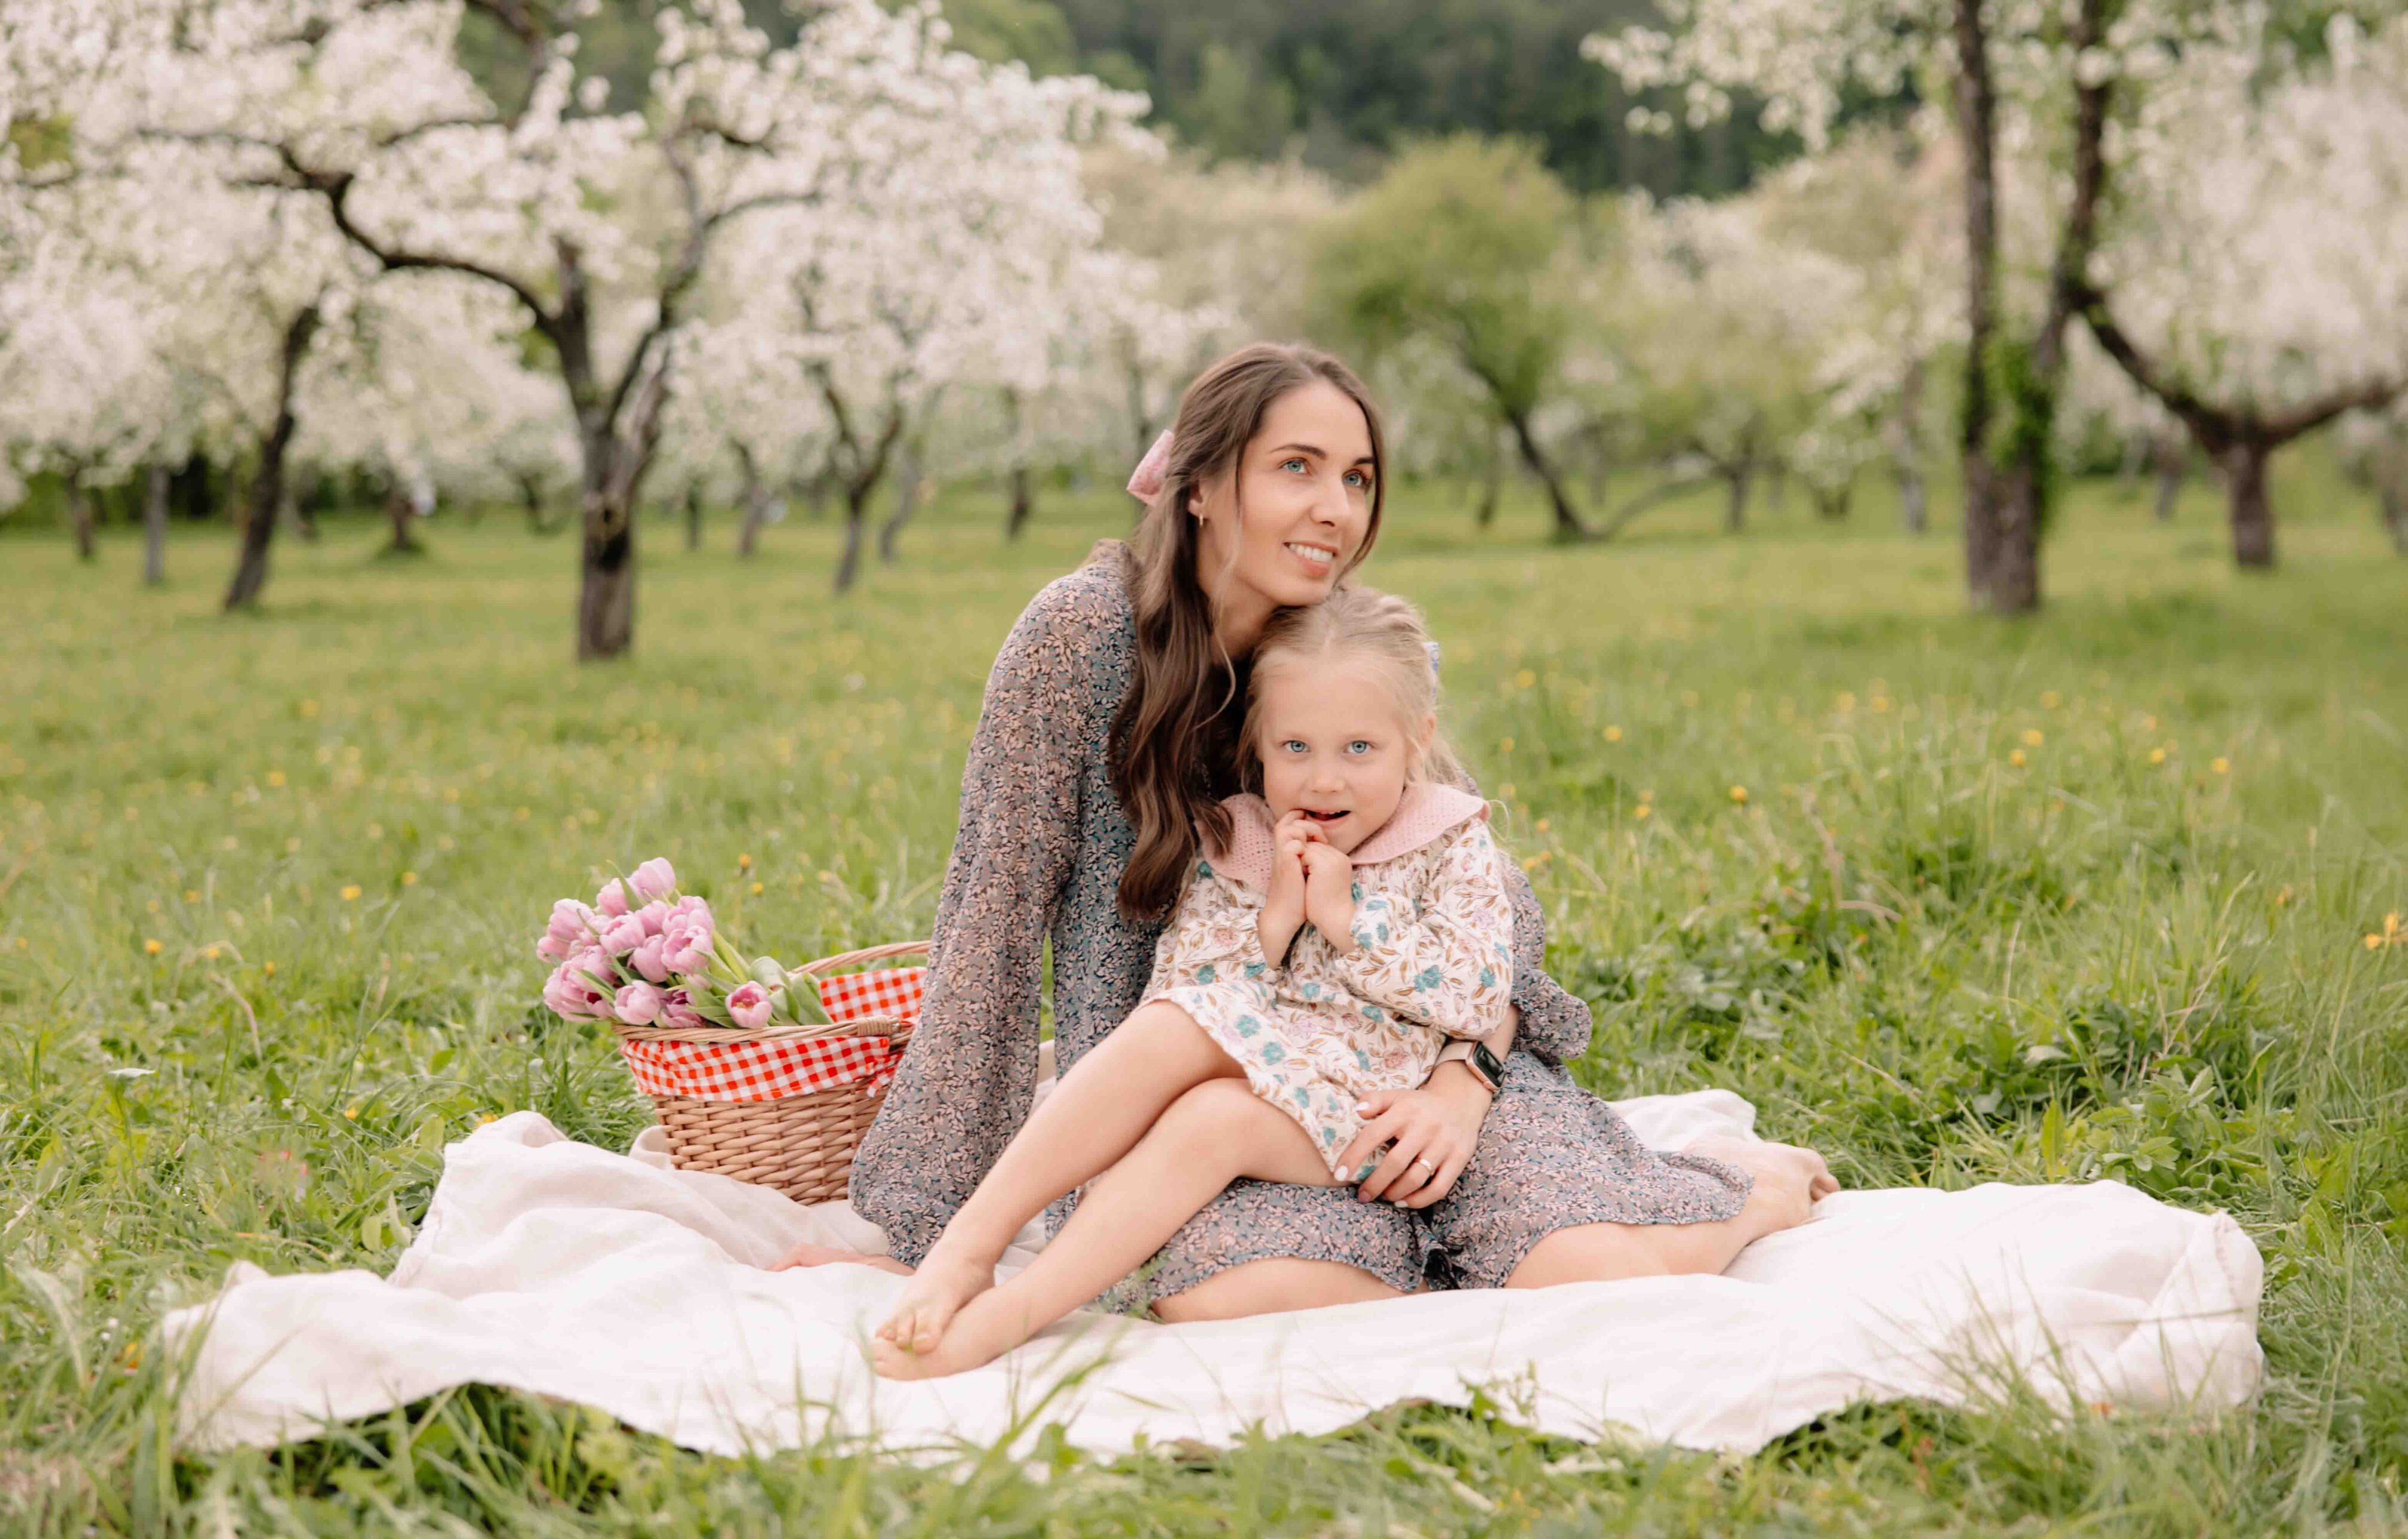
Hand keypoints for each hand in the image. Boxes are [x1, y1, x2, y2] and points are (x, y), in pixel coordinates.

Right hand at [1258, 812, 1317, 961]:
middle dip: (1303, 821)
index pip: (1288, 823)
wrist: (1285, 915)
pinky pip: (1293, 845)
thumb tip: (1322, 849)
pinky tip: (1315, 858)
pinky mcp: (1285, 866)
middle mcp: (1281, 852)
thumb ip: (1308, 858)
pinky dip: (1305, 847)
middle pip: (1284, 821)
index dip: (1300, 820)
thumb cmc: (1297, 897)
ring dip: (1304, 831)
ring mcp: (1281, 858)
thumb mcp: (1304, 873)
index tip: (1319, 834)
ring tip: (1319, 843)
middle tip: (1320, 836)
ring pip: (1285, 828)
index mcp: (1286, 852)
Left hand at [1299, 840, 1355, 950]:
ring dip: (1302, 862)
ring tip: (1306, 879)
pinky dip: (1299, 865)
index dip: (1310, 860)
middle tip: (1307, 878)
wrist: (1335, 920)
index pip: (1320, 848)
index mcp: (1342, 860)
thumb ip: (1321, 868)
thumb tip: (1306, 860)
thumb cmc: (1328, 906)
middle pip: (1314, 846)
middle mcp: (1340, 856)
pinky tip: (1304, 879)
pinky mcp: (1322, 864)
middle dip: (1305, 858)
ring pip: (1308, 848)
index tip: (1310, 877)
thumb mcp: (1327, 881)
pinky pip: (1304, 854)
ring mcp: (1332, 859)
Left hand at [1335, 1077, 1488, 1207]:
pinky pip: (1439, 1188)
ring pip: (1416, 1178)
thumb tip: (1357, 1111)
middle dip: (1375, 1183)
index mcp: (1404, 1112)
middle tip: (1363, 1195)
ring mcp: (1443, 1144)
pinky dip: (1419, 1200)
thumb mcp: (1396, 1096)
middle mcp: (1424, 1128)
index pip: (1372, 1135)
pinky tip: (1404, 1201)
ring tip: (1384, 1197)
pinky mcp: (1459, 1159)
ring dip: (1395, 1193)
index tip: (1340, 1174)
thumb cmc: (1419, 1105)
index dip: (1354, 1156)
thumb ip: (1374, 1100)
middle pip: (1395, 1163)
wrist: (1460, 1102)